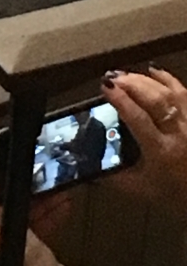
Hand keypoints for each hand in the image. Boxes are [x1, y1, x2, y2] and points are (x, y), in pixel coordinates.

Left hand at [0, 182, 65, 265]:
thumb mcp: (25, 243)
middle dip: (27, 195)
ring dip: (40, 207)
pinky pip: (31, 234)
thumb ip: (12, 217)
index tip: (19, 173)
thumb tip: (3, 193)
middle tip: (47, 182)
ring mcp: (7, 252)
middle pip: (4, 209)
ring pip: (20, 220)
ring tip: (61, 194)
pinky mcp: (22, 260)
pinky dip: (44, 222)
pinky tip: (62, 211)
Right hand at [101, 68, 186, 215]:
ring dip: (146, 80)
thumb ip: (112, 176)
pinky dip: (168, 79)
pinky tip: (153, 71)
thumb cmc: (173, 194)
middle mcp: (179, 133)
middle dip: (132, 84)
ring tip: (127, 75)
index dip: (121, 100)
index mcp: (161, 151)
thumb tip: (87, 165)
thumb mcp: (138, 189)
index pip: (138, 118)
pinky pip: (184, 93)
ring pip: (170, 92)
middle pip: (155, 99)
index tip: (105, 87)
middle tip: (113, 77)